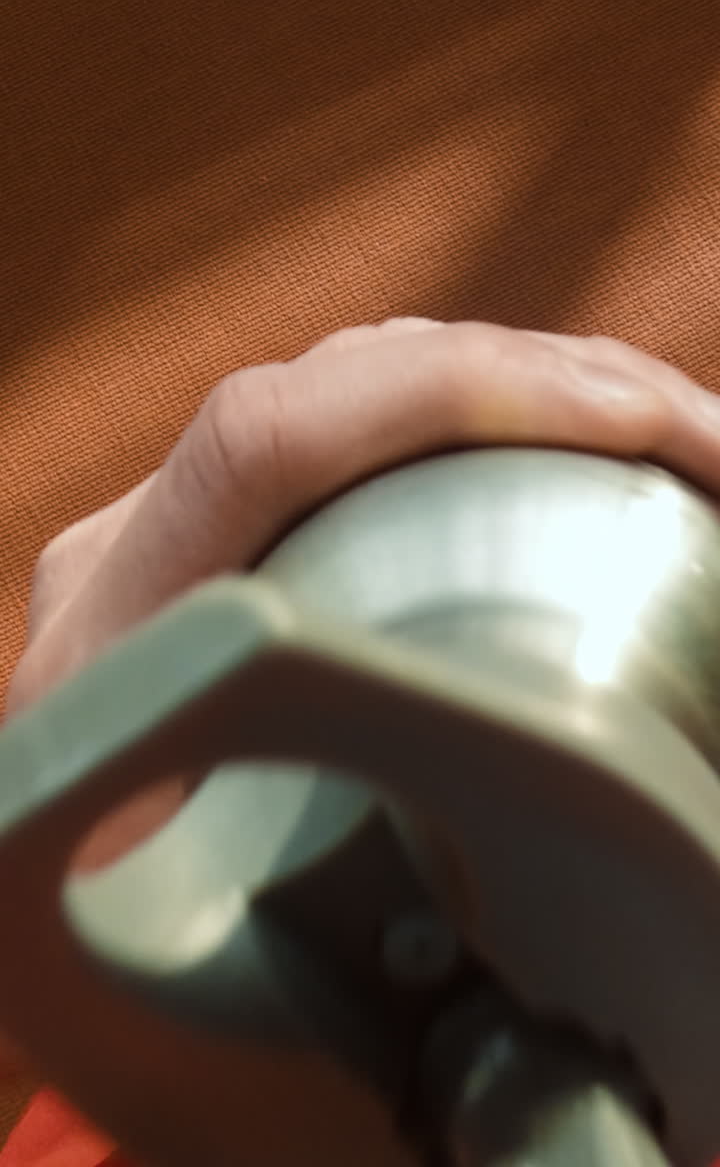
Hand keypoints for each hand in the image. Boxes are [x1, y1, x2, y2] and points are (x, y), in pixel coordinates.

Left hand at [7, 317, 719, 864]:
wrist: (35, 857)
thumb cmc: (108, 903)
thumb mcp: (200, 893)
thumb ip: (325, 836)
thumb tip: (538, 793)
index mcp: (119, 609)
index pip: (273, 435)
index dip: (463, 394)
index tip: (637, 425)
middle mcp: (149, 529)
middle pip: (350, 376)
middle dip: (551, 376)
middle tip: (704, 434)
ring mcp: (191, 509)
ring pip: (375, 379)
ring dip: (537, 380)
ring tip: (671, 428)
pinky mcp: (240, 517)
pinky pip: (377, 427)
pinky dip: (495, 420)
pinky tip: (583, 448)